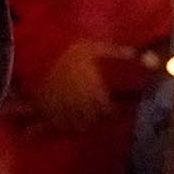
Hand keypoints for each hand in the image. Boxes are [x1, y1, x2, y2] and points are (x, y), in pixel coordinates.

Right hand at [18, 40, 137, 129]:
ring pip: (75, 126)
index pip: (109, 110)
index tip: (112, 108)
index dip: (112, 110)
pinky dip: (58, 126)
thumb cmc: (66, 50)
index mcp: (95, 93)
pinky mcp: (45, 111)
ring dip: (79, 123)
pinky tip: (60, 123)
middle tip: (95, 112)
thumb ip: (115, 52)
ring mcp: (63, 111)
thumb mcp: (93, 47)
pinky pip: (54, 126)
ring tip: (79, 119)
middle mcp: (82, 107)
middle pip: (93, 120)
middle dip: (95, 117)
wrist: (36, 53)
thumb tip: (137, 54)